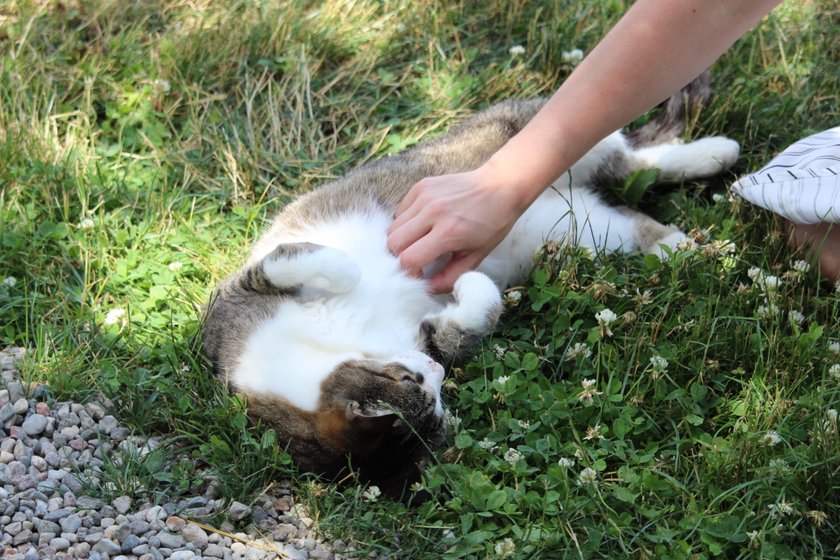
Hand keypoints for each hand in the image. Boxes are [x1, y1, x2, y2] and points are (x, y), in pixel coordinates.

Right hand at [387, 164, 526, 292]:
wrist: (500, 186)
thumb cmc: (492, 224)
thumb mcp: (476, 257)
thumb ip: (450, 277)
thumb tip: (428, 288)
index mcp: (448, 232)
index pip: (408, 259)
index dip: (411, 271)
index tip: (421, 272)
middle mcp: (433, 212)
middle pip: (393, 242)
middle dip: (401, 256)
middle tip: (418, 258)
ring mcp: (425, 196)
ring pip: (393, 226)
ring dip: (402, 239)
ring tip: (420, 241)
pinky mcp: (422, 186)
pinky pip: (400, 210)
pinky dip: (406, 222)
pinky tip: (423, 224)